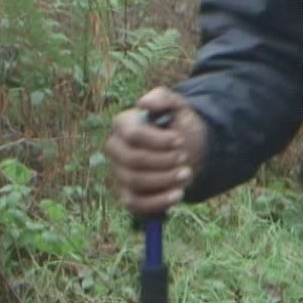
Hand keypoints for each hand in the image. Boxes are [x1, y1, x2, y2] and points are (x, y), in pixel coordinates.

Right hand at [103, 87, 207, 216]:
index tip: (180, 141)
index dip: (158, 140)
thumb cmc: (175, 123)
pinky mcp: (126, 193)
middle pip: (133, 160)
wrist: (183, 146)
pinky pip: (135, 204)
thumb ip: (162, 98)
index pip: (133, 135)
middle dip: (163, 161)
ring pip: (135, 181)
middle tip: (185, 158)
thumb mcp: (176, 105)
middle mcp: (115, 149)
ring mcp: (118, 172)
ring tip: (186, 173)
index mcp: (122, 125)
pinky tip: (178, 194)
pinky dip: (157, 202)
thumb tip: (143, 104)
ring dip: (165, 180)